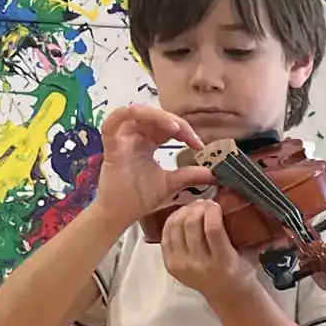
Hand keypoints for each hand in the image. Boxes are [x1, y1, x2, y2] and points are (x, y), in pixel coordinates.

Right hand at [90, 104, 215, 229]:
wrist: (121, 214)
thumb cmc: (141, 198)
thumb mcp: (172, 184)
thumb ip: (191, 176)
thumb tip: (215, 174)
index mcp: (147, 143)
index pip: (167, 127)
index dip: (185, 130)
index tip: (199, 146)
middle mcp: (134, 137)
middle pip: (154, 116)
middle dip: (176, 122)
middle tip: (192, 137)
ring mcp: (121, 138)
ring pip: (137, 112)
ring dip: (158, 115)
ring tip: (177, 128)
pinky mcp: (110, 143)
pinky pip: (115, 119)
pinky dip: (133, 114)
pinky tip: (153, 122)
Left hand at [161, 198, 259, 299]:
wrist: (227, 296)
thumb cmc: (241, 272)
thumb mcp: (249, 254)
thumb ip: (244, 233)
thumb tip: (244, 204)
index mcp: (223, 262)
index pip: (212, 229)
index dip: (212, 211)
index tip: (216, 203)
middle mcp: (199, 265)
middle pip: (191, 225)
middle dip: (197, 208)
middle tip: (204, 203)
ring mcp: (181, 266)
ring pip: (175, 227)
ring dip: (184, 212)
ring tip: (193, 208)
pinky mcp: (170, 265)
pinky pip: (165, 236)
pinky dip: (172, 222)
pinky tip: (181, 216)